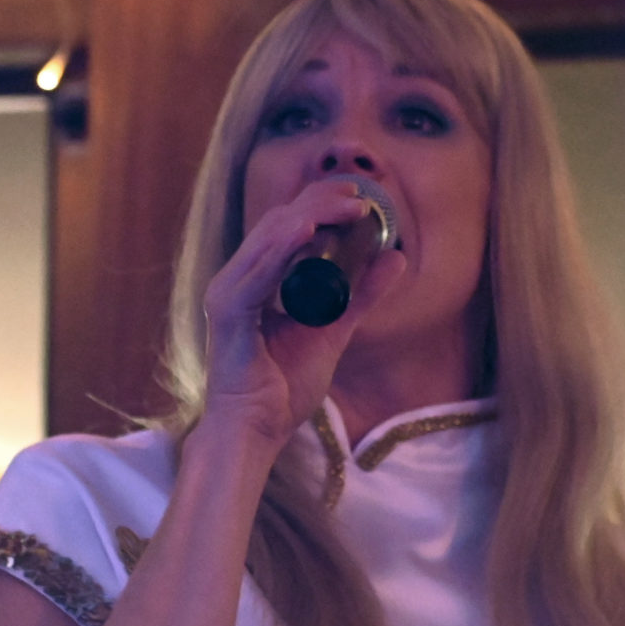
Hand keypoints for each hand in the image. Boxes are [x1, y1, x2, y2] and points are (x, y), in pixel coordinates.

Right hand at [197, 180, 407, 445]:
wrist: (255, 433)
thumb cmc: (282, 389)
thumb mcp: (333, 331)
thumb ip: (360, 295)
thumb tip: (396, 257)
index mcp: (255, 281)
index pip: (285, 227)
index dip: (319, 203)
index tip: (357, 194)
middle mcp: (236, 280)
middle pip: (278, 223)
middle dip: (320, 201)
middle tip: (359, 193)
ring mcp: (228, 294)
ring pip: (271, 238)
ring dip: (313, 216)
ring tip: (351, 205)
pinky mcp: (230, 313)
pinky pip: (259, 272)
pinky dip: (284, 248)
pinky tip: (310, 231)